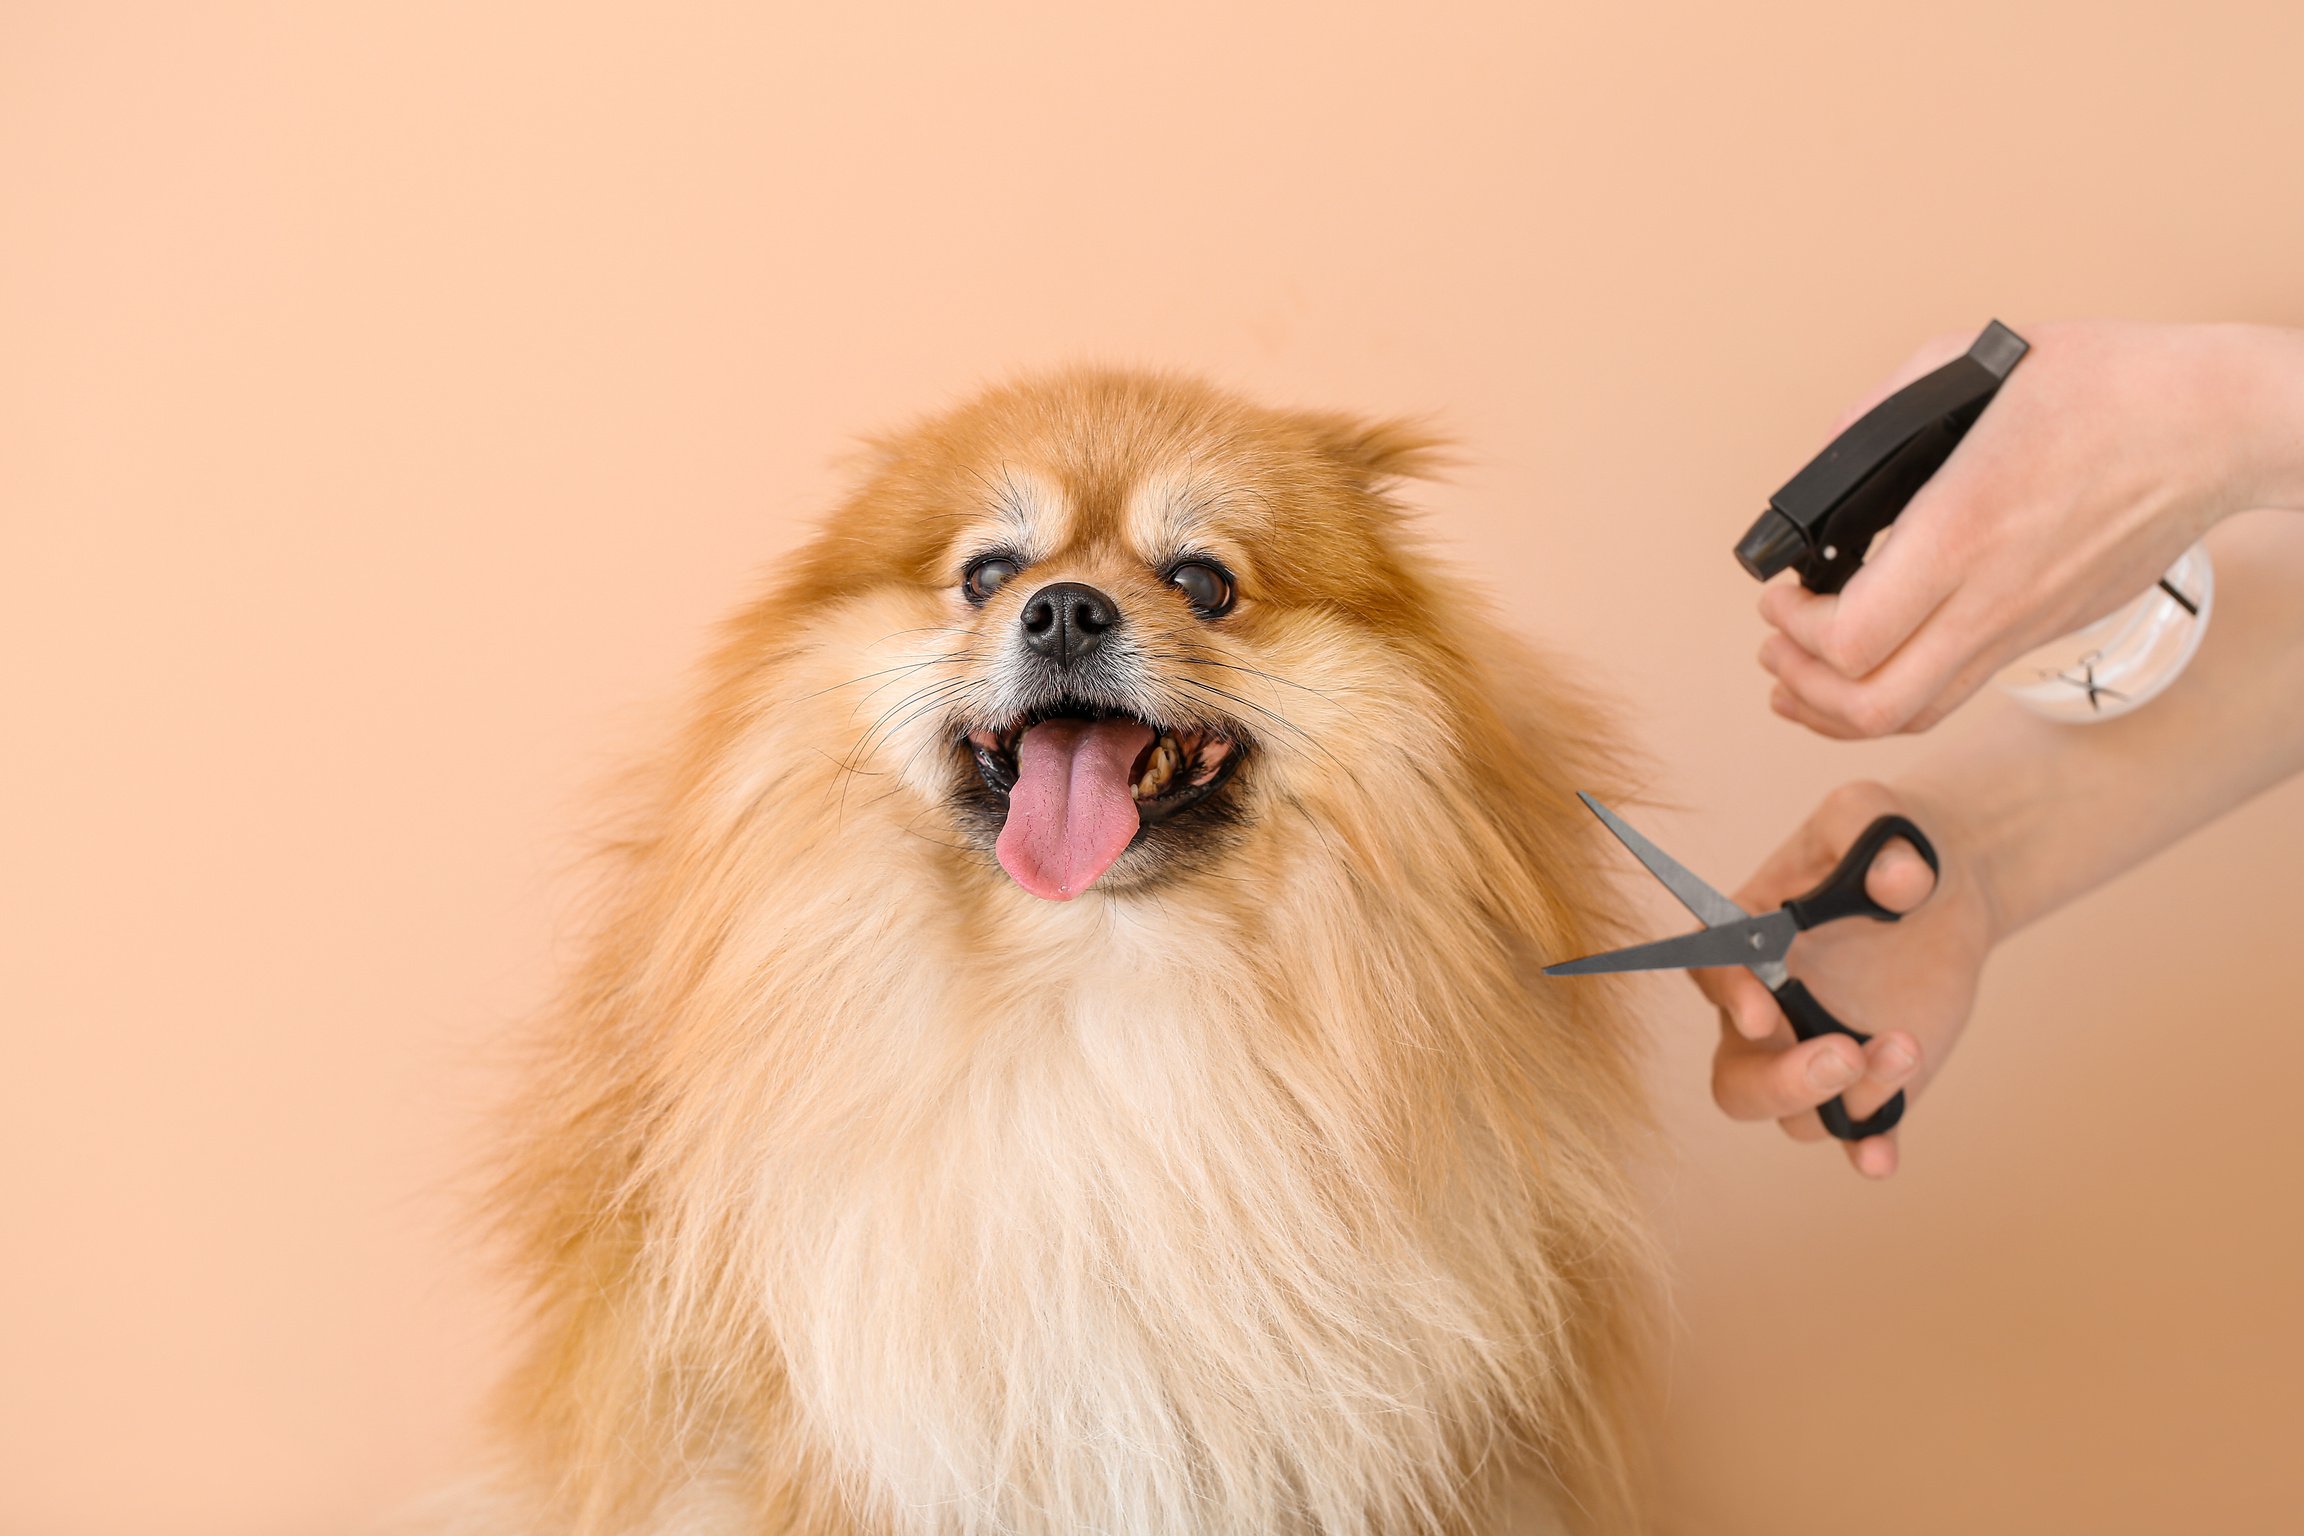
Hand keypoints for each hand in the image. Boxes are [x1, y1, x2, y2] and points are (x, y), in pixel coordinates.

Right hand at [1692, 781, 1997, 1177]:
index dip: (1729, 996)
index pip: (1712, 973)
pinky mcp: (1869, 1081)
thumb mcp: (1876, 812)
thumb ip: (1875, 833)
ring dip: (1850, 1095)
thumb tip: (1900, 885)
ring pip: (1800, 1113)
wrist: (1944, 881)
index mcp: (1746, 939)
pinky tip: (1882, 1157)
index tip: (1765, 1010)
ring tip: (1907, 1044)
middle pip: (1736, 1081)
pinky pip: (1855, 1132)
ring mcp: (1814, 1053)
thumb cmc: (1886, 839)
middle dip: (1780, 1082)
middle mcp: (1766, 1011)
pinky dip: (1866, 1148)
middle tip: (1841, 1054)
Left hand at [1760, 321, 2303, 737]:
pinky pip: (1954, 693)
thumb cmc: (2108, 387)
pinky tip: (1868, 671)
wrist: (2216, 424)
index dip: (1794, 630)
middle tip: (1775, 643)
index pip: (1853, 638)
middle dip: (1800, 685)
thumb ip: (1880, 414)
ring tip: (1798, 676)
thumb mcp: (1973, 366)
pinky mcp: (2044, 632)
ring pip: (1914, 716)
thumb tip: (1825, 462)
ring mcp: (2022, 625)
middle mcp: (1991, 597)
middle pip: (1873, 704)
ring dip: (1838, 709)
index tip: (1777, 593)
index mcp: (1963, 531)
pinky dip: (1894, 698)